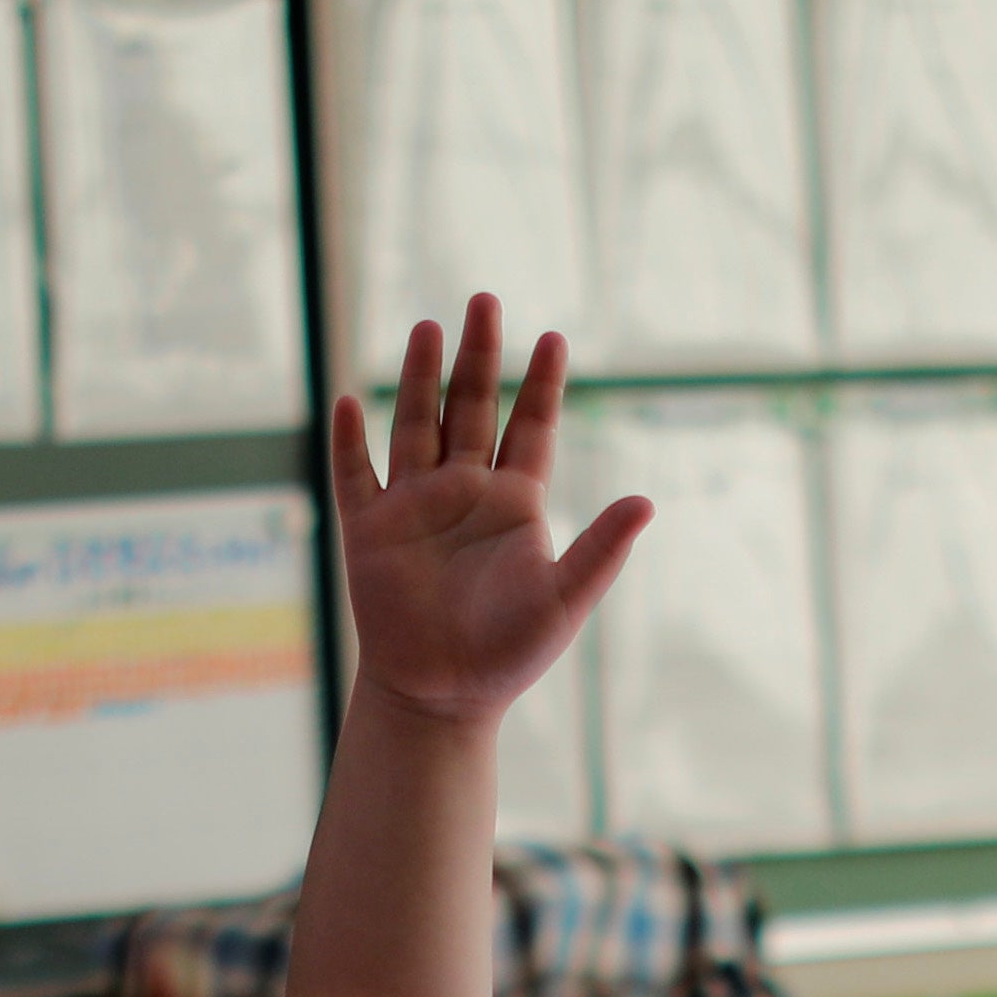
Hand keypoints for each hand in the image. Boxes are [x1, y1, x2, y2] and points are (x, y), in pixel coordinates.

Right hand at [326, 297, 650, 730]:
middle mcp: (464, 492)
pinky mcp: (370, 530)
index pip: (531, 428)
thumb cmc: (509, 654)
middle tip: (485, 300)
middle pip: (472, 407)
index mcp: (513, 503)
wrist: (442, 696)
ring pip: (416, 425)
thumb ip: (601, 549)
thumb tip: (647, 502)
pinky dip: (350, 440)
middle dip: (478, 355)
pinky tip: (349, 401)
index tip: (553, 337)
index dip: (541, 384)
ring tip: (427, 327)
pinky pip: (356, 475)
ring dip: (419, 377)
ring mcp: (414, 507)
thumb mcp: (564, 599)